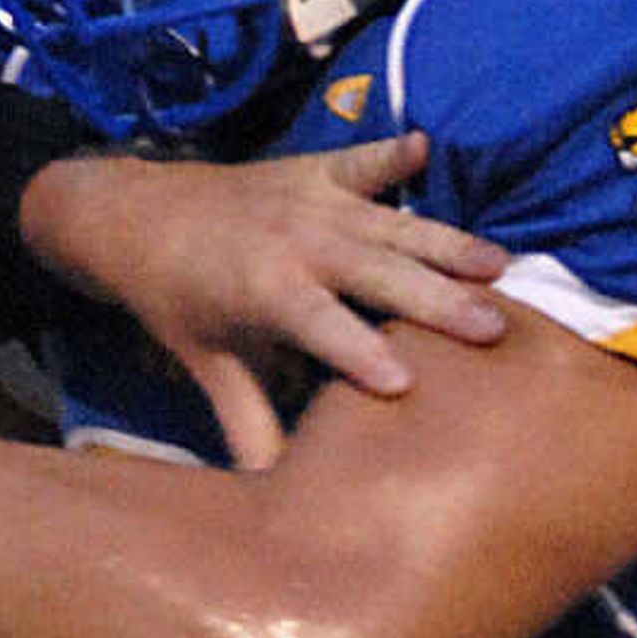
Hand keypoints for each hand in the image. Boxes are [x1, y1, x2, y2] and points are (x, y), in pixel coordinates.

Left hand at [21, 132, 507, 466]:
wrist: (134, 215)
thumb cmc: (178, 298)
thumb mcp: (207, 362)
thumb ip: (246, 420)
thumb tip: (270, 492)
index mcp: (266, 290)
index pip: (321, 326)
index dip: (359, 354)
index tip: (405, 383)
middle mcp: (296, 241)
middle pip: (377, 273)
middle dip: (435, 300)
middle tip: (493, 329)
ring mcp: (311, 201)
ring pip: (391, 224)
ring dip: (446, 243)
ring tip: (502, 266)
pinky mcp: (316, 171)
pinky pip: (360, 162)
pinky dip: (390, 155)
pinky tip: (424, 146)